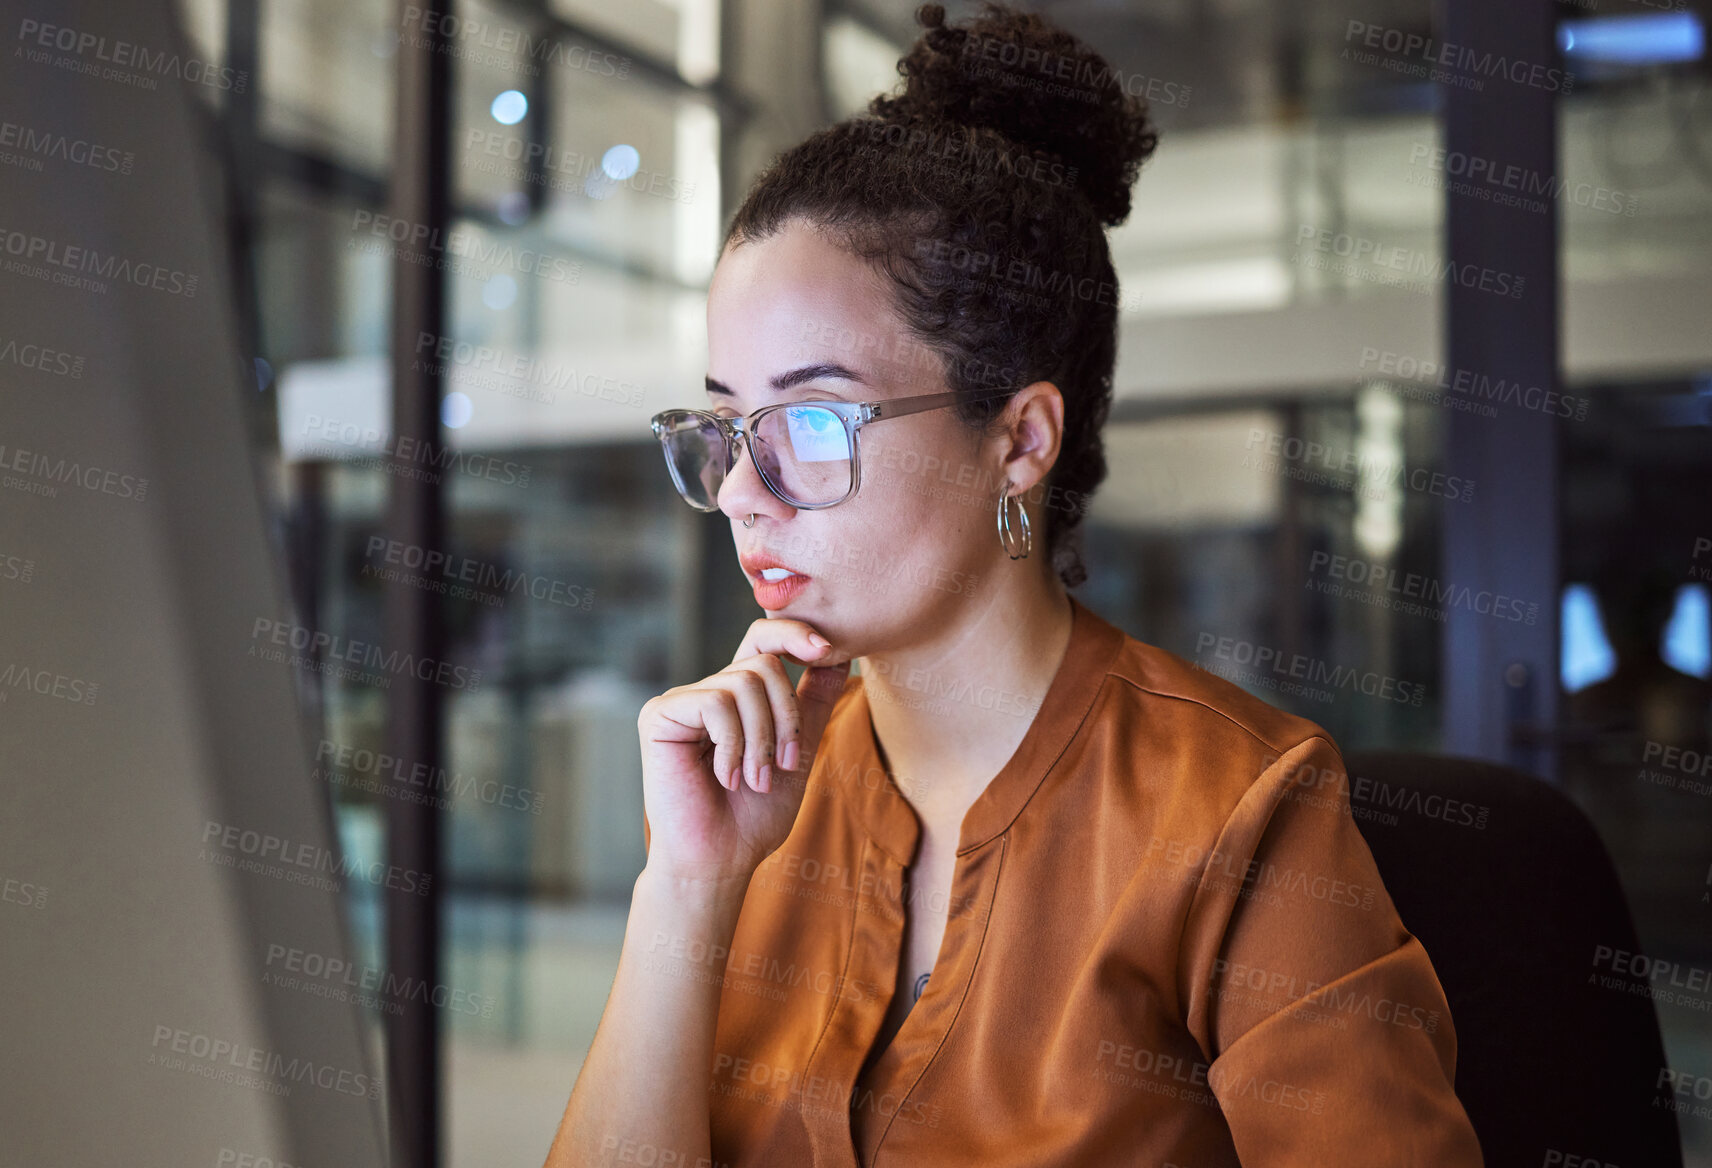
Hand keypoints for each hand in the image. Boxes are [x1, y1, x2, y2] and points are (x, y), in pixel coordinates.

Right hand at [637, 619, 851, 885]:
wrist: (720, 860)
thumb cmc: (754, 816)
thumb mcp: (798, 752)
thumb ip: (814, 703)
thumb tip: (842, 656)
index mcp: (738, 698)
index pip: (764, 640)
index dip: (794, 633)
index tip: (827, 649)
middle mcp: (707, 692)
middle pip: (764, 663)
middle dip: (787, 717)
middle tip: (783, 765)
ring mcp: (682, 701)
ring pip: (745, 683)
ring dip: (762, 739)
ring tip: (754, 780)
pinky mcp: (659, 714)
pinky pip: (716, 702)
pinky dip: (733, 744)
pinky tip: (725, 776)